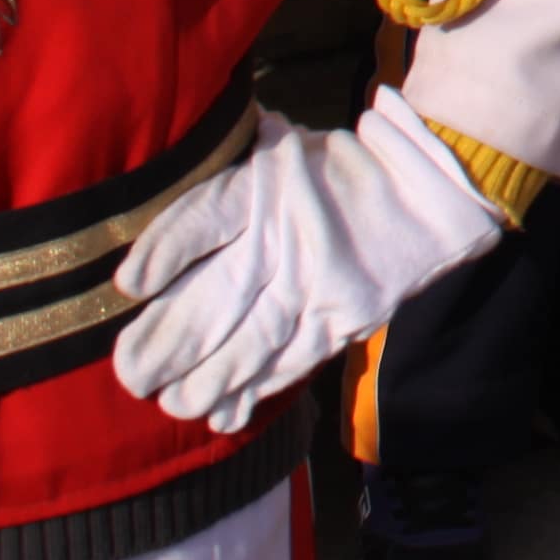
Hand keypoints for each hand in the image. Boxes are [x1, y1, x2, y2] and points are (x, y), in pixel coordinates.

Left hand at [110, 92, 504, 433]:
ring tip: (171, 403)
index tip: (127, 287)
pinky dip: (258, 388)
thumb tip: (154, 233)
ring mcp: (324, 284)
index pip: (209, 214)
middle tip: (132, 375)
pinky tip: (226, 410)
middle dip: (171, 342)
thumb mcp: (278, 149)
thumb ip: (224, 178)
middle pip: (223, 296)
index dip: (165, 250)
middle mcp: (295, 237)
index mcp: (273, 182)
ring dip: (209, 380)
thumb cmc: (337, 168)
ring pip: (256, 340)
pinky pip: (295, 359)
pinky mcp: (348, 318)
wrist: (432, 189)